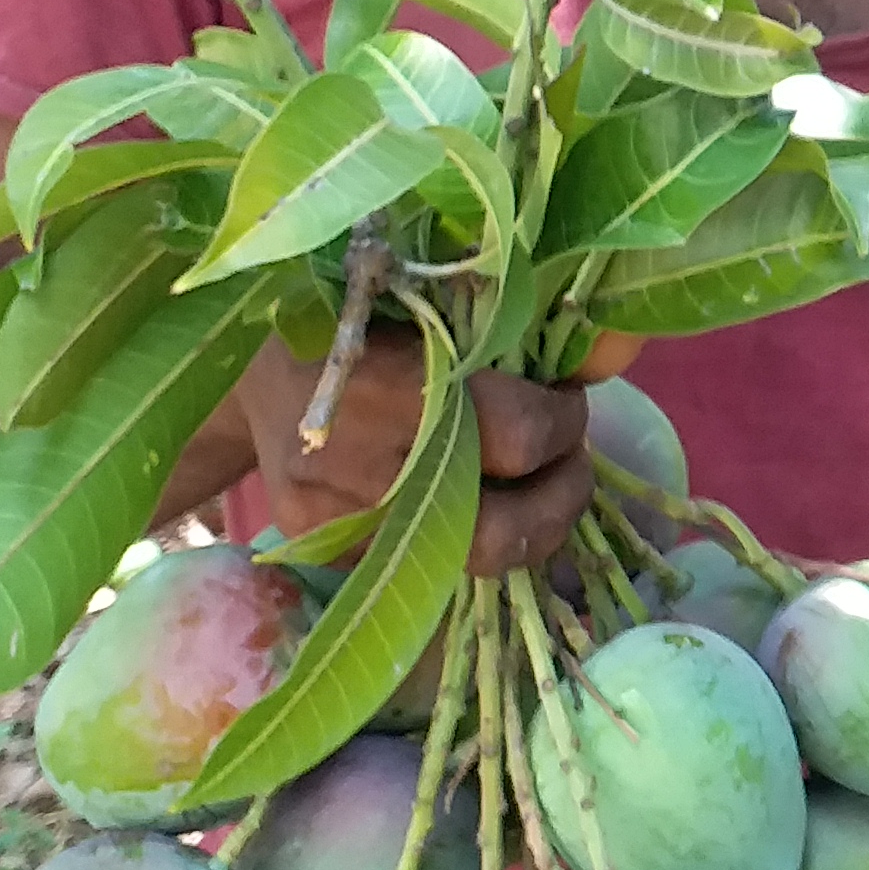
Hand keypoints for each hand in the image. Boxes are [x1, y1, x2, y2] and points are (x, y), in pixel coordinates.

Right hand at [225, 331, 591, 579]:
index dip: (563, 419)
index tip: (563, 396)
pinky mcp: (331, 557)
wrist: (245, 376)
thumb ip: (526, 328)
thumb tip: (623, 346)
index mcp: (382, 383)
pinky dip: (480, 532)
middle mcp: (357, 469)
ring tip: (539, 481)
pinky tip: (479, 494)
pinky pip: (440, 567)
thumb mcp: (432, 302)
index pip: (517, 434)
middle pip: (506, 526)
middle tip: (565, 452)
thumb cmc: (357, 322)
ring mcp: (339, 527)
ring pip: (482, 561)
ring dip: (535, 522)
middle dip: (561, 489)